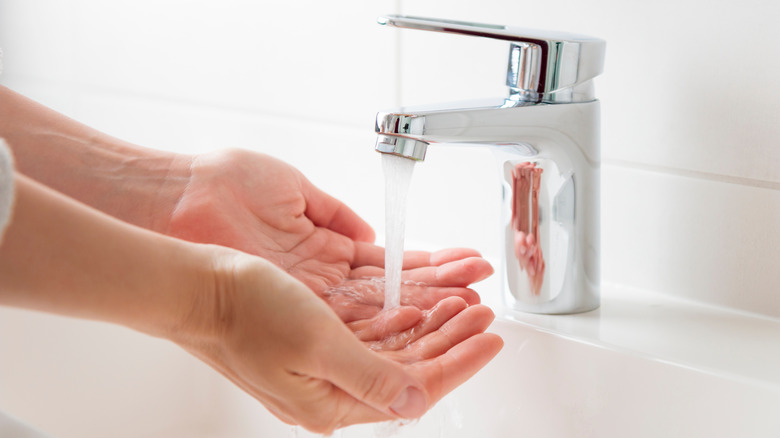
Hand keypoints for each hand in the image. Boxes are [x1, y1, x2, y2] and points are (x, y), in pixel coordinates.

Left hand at [167, 149, 493, 320]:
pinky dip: (398, 323)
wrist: (180, 203)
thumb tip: (370, 233)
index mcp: (326, 253)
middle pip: (398, 299)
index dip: (433, 269)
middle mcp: (324, 287)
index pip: (392, 270)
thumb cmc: (224, 188)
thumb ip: (337, 216)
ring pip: (386, 317)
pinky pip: (359, 326)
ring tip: (474, 312)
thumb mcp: (296, 191)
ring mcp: (313, 305)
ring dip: (433, 313)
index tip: (467, 268)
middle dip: (445, 298)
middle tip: (483, 299)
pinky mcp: (299, 316)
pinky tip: (432, 321)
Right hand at [184, 252, 501, 433]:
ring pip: (395, 351)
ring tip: (461, 305)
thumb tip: (414, 401)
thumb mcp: (318, 344)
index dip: (459, 363)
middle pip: (410, 369)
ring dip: (430, 328)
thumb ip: (371, 376)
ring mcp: (322, 367)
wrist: (200, 290)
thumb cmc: (247, 312)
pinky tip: (417, 306)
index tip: (490, 341)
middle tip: (484, 316)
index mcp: (331, 401)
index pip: (415, 388)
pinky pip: (370, 338)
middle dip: (452, 340)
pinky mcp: (315, 345)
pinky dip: (399, 321)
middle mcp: (329, 390)